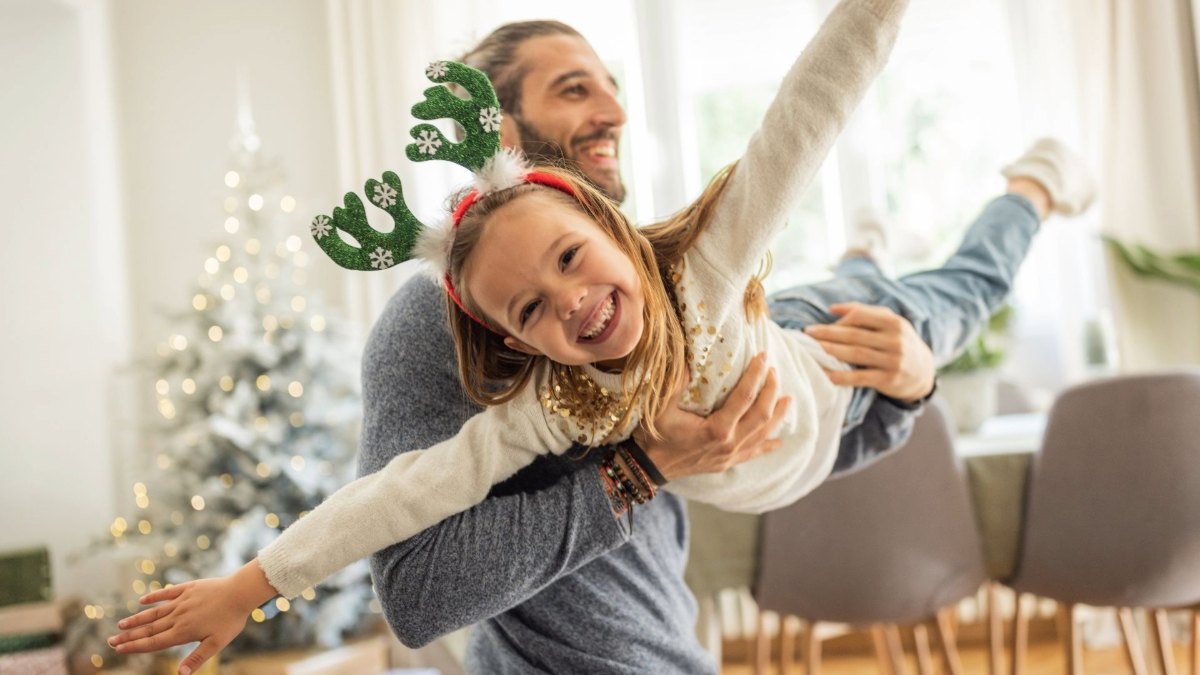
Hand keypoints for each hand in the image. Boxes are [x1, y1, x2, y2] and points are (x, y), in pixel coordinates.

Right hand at [108, 561, 275, 674]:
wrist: (240, 592)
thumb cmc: (231, 620)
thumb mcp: (216, 644)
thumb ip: (197, 658)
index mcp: (183, 632)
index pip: (153, 642)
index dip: (135, 646)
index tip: (119, 650)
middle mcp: (178, 616)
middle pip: (149, 629)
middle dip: (129, 636)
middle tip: (111, 641)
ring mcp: (181, 601)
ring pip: (154, 612)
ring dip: (136, 619)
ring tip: (121, 624)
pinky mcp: (188, 588)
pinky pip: (167, 592)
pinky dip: (154, 597)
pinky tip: (142, 601)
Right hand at [635, 353, 790, 479]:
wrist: (649, 467)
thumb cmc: (654, 436)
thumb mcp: (662, 407)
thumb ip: (677, 382)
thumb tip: (690, 358)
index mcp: (717, 429)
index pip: (745, 397)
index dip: (757, 375)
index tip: (764, 357)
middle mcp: (729, 443)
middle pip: (762, 414)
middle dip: (771, 391)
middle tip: (774, 371)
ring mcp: (731, 455)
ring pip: (764, 434)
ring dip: (778, 415)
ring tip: (788, 399)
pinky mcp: (728, 463)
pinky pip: (754, 453)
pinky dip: (768, 445)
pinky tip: (780, 441)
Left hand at [803, 302, 934, 402]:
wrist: (923, 372)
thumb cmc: (898, 342)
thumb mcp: (889, 323)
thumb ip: (863, 312)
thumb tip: (832, 308)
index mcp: (894, 322)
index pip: (860, 316)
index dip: (838, 320)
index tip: (819, 326)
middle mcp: (895, 340)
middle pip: (854, 335)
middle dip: (828, 335)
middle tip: (808, 335)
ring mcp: (893, 360)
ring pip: (855, 355)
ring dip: (831, 352)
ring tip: (812, 351)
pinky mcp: (889, 379)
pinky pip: (860, 377)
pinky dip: (841, 377)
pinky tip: (826, 374)